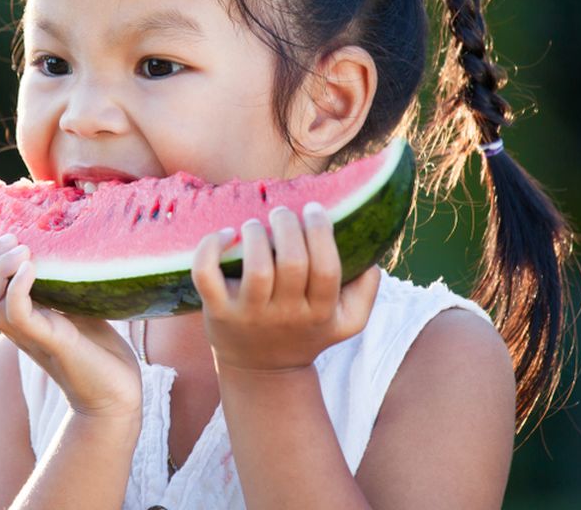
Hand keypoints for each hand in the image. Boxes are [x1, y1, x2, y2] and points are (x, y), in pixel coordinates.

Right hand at [0, 221, 141, 418]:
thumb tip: (49, 237)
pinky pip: (15, 312)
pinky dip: (17, 285)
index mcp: (9, 314)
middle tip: (12, 238)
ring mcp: (25, 335)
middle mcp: (9, 325)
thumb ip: (54, 275)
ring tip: (23, 250)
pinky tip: (32, 268)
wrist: (116, 393)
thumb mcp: (70, 299)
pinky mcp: (48, 340)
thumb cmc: (96, 345)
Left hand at [190, 203, 380, 372]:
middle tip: (282, 213)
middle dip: (287, 225)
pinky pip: (207, 276)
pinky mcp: (218, 312)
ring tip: (256, 224)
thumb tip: (373, 258)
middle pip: (293, 262)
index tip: (313, 209)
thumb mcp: (346, 323)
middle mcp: (286, 314)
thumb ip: (366, 293)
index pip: (327, 268)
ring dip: (255, 235)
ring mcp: (250, 315)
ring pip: (256, 268)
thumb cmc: (305, 332)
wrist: (262, 371)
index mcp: (320, 312)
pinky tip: (223, 234)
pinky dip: (210, 249)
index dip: (321, 232)